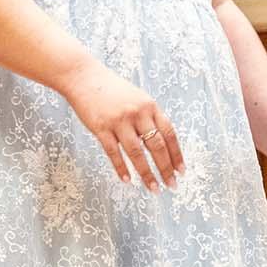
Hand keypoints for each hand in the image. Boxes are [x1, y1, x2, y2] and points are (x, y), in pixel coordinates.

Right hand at [60, 62, 182, 189]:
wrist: (84, 77)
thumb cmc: (113, 90)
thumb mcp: (138, 99)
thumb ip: (150, 118)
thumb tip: (163, 145)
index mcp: (150, 106)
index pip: (169, 134)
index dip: (177, 154)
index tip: (181, 171)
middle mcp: (137, 113)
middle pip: (156, 146)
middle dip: (166, 168)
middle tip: (171, 185)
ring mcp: (119, 120)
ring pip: (137, 153)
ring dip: (146, 173)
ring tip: (153, 188)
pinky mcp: (100, 127)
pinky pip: (113, 152)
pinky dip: (121, 168)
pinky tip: (127, 180)